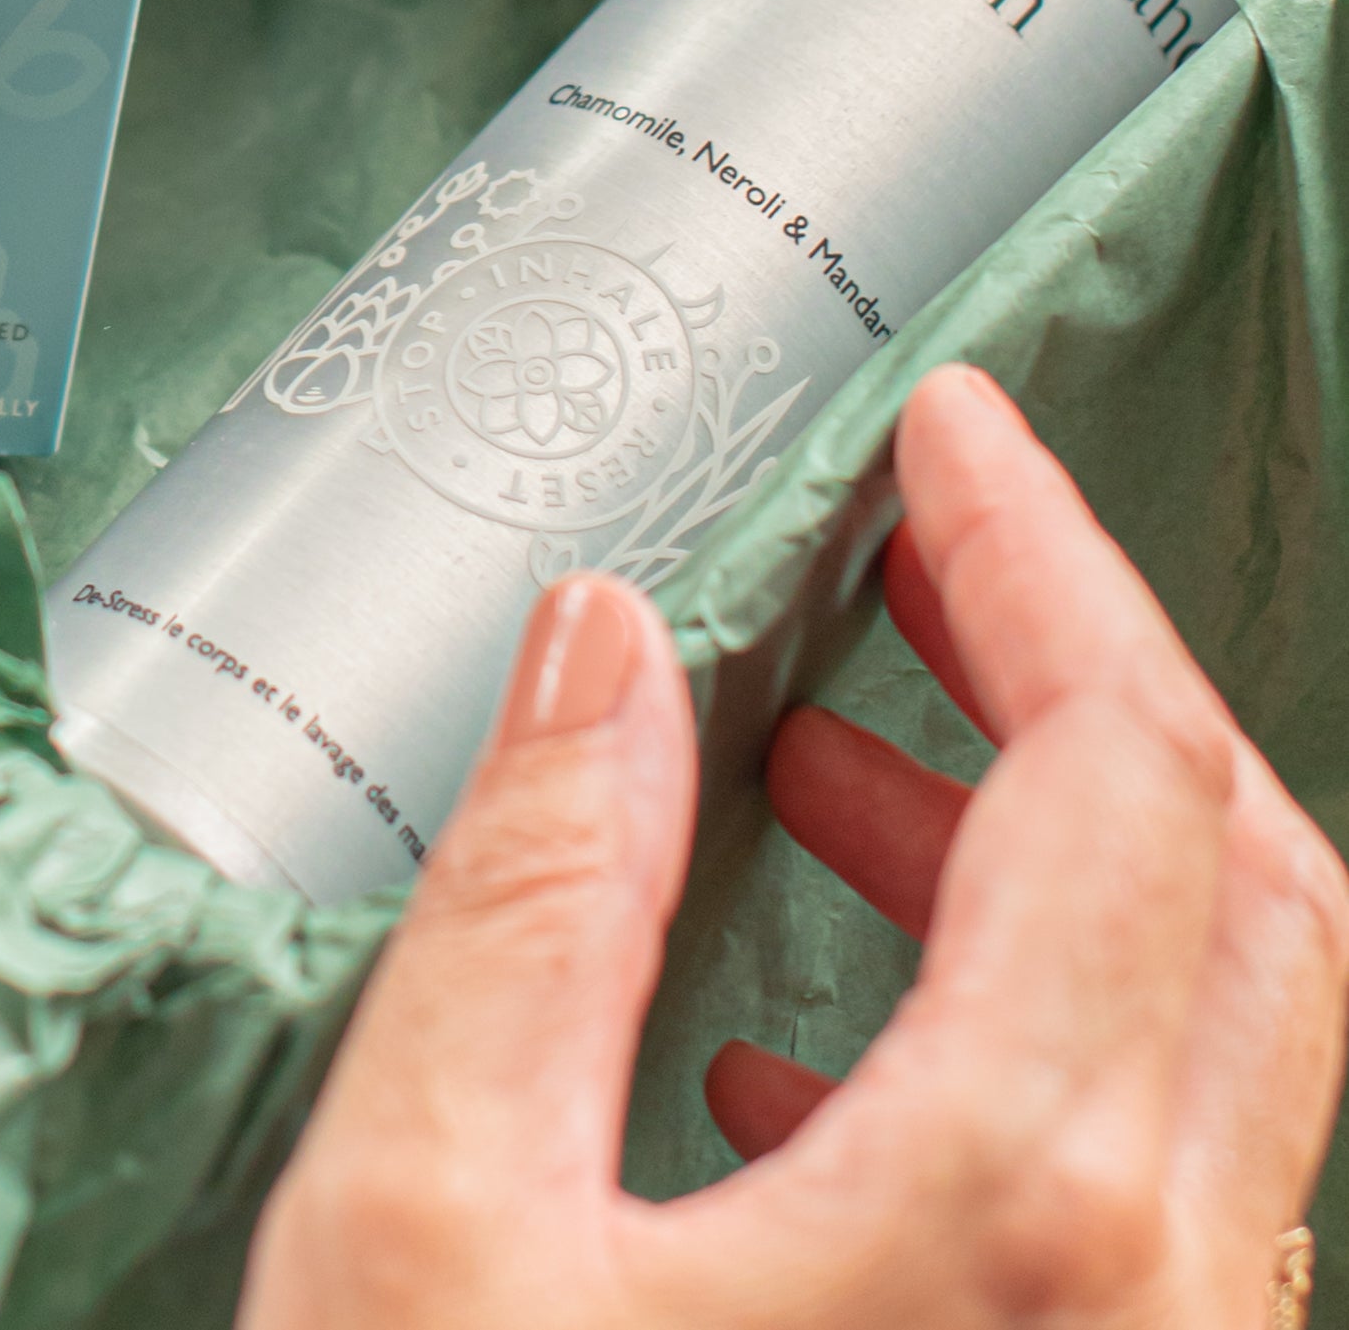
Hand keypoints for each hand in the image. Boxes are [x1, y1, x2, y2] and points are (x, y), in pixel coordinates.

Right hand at [243, 364, 1346, 1329]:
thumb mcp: (433, 1232)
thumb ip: (531, 897)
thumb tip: (602, 657)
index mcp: (1023, 1217)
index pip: (1122, 766)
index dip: (1037, 555)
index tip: (949, 437)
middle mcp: (1173, 1316)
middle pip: (1246, 887)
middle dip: (1082, 682)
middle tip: (923, 565)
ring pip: (1225, 1051)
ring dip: (1052, 873)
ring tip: (829, 789)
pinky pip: (1165, 1203)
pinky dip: (1031, 1055)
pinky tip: (801, 1065)